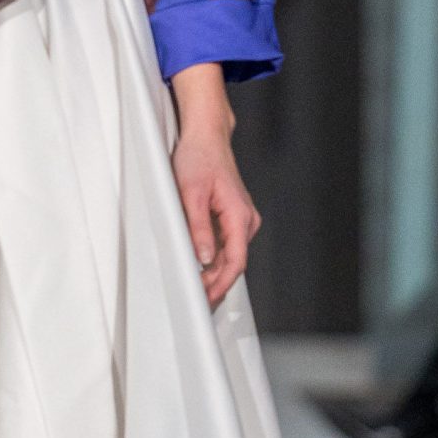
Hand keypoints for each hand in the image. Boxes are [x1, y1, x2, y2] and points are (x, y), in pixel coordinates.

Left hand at [171, 125, 261, 311]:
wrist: (206, 137)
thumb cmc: (198, 159)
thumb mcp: (190, 194)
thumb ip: (198, 229)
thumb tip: (205, 259)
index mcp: (240, 215)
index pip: (236, 260)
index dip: (222, 283)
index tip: (208, 298)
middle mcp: (246, 219)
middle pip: (234, 261)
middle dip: (216, 283)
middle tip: (196, 300)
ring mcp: (241, 218)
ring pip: (230, 255)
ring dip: (214, 273)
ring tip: (195, 288)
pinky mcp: (232, 217)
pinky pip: (226, 244)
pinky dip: (214, 258)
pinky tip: (199, 267)